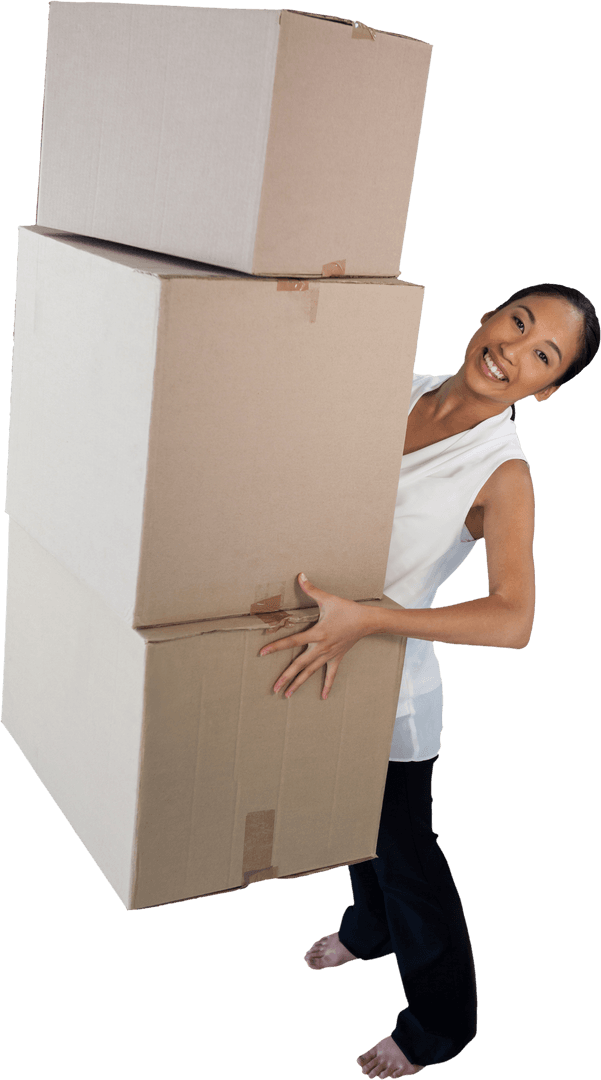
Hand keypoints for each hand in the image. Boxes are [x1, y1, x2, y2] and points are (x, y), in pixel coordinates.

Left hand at [259, 573, 372, 699]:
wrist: (367, 621)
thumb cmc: (347, 609)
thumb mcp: (328, 599)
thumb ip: (311, 589)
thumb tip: (300, 575)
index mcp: (317, 633)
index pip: (292, 642)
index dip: (276, 647)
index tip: (262, 653)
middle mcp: (321, 647)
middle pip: (300, 664)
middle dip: (286, 677)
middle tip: (274, 688)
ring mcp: (329, 655)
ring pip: (311, 672)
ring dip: (299, 683)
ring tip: (287, 695)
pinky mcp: (337, 657)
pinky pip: (331, 674)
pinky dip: (327, 685)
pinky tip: (323, 697)